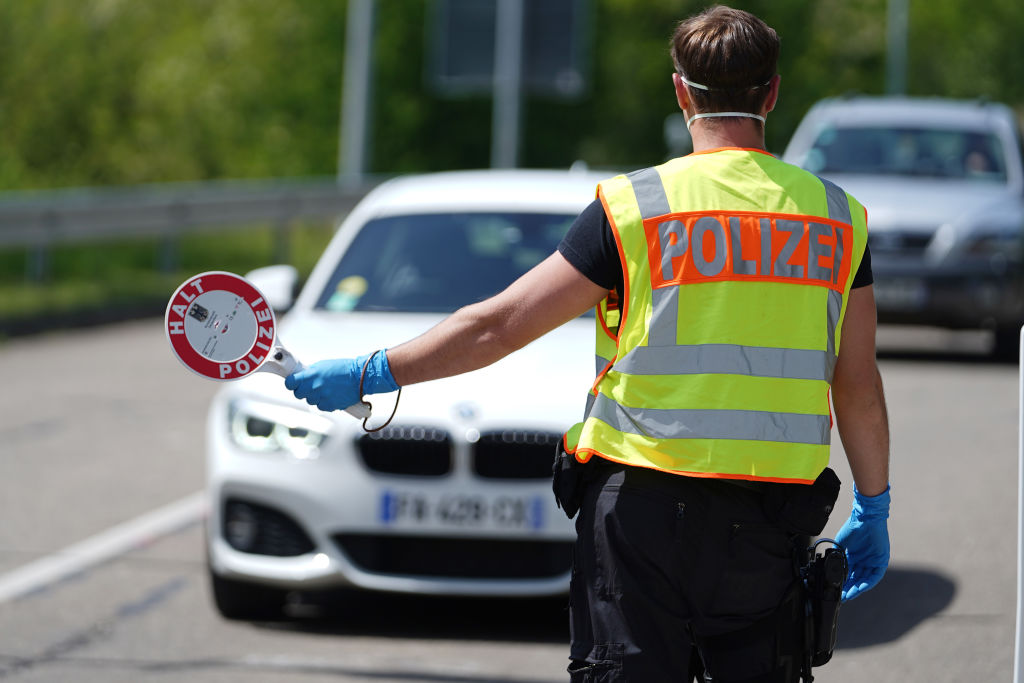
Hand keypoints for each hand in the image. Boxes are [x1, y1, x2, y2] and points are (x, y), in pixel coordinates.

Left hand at [285, 351, 398, 411]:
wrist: (360, 377)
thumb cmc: (344, 368)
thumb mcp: (323, 365)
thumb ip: (311, 372)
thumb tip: (302, 377)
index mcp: (311, 375)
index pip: (290, 382)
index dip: (290, 383)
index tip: (292, 382)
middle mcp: (314, 387)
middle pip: (298, 394)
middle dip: (302, 390)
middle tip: (309, 386)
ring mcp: (322, 397)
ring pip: (310, 401)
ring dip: (314, 396)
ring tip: (324, 390)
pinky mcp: (330, 405)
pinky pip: (320, 406)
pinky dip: (323, 402)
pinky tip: (330, 395)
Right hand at [835, 485, 889, 600]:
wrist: (864, 518)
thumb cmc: (852, 528)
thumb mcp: (841, 545)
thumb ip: (838, 557)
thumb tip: (831, 569)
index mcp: (854, 557)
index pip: (849, 574)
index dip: (843, 583)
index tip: (837, 591)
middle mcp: (864, 561)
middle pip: (857, 578)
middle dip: (849, 588)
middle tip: (842, 597)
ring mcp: (873, 561)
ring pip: (865, 579)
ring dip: (857, 588)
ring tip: (849, 595)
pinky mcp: (881, 561)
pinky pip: (875, 575)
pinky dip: (867, 582)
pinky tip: (860, 588)